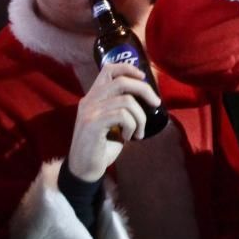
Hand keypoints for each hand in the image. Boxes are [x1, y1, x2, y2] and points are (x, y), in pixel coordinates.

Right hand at [66, 62, 161, 181]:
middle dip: (144, 90)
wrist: (83, 170)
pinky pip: (122, 116)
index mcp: (92, 96)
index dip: (127, 68)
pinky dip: (132, 126)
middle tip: (156, 104)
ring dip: (140, 117)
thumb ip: (121, 107)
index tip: (143, 76)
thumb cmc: (101, 147)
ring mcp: (89, 112)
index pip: (108, 69)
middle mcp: (89, 100)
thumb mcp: (111, 122)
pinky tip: (129, 137)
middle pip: (122, 82)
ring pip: (127, 101)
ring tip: (139, 132)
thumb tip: (146, 98)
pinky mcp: (92, 124)